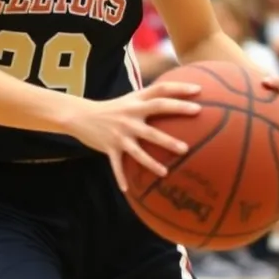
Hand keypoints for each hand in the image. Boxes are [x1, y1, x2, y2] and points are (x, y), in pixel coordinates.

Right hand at [68, 82, 202, 191]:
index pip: (160, 91)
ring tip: (166, 172)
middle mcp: (130, 116)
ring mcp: (120, 133)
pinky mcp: (110, 147)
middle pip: (155, 115)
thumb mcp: (129, 100)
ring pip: (139, 150)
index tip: (198, 91)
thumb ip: (149, 100)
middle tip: (190, 134)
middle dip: (173, 121)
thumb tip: (177, 99)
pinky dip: (121, 177)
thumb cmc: (112, 109)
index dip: (179, 89)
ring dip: (152, 162)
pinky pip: (117, 165)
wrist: (80, 115)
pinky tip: (127, 189)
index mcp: (136, 103)